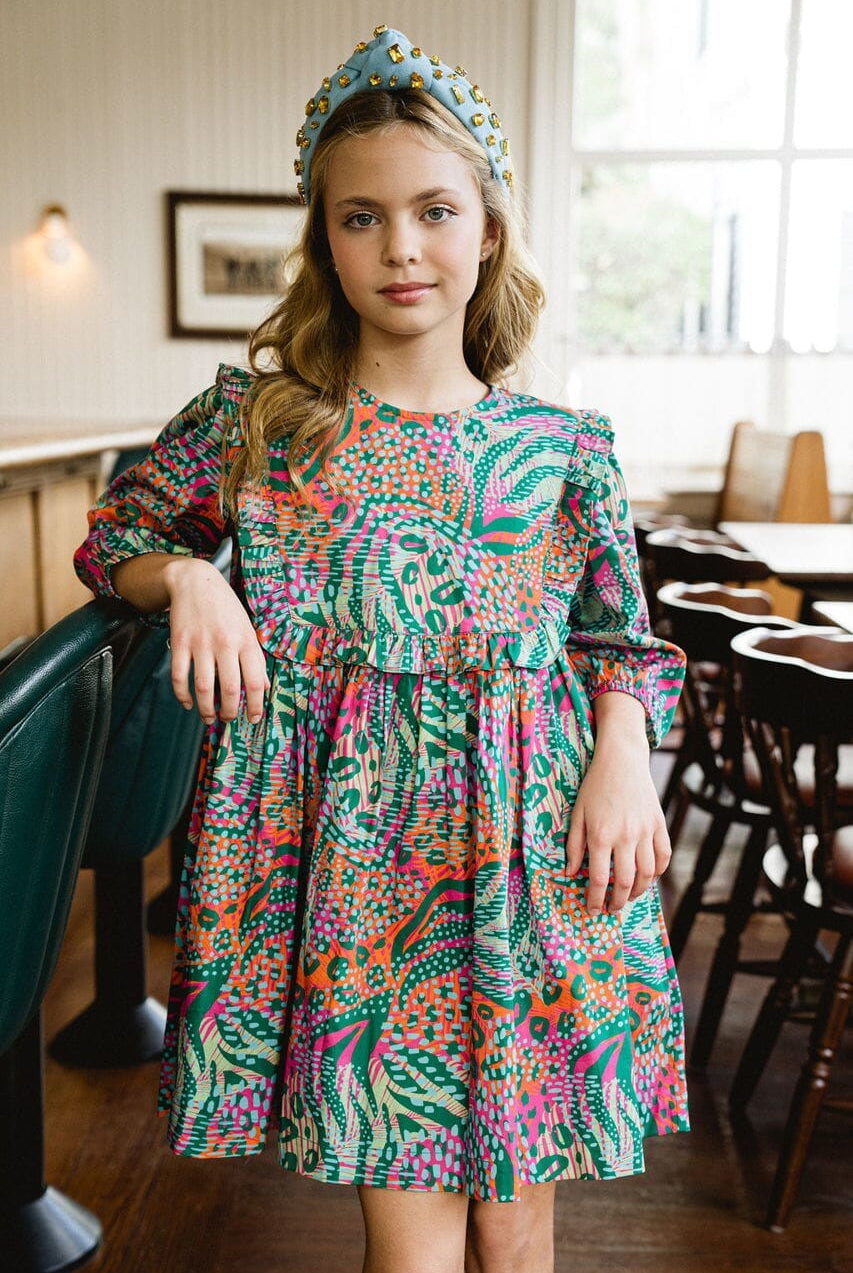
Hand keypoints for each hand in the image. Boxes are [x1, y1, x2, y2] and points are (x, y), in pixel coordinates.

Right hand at [163, 557, 269, 724]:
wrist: (195, 581)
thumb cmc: (225, 607)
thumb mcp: (246, 628)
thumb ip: (255, 657)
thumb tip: (264, 686)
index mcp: (245, 640)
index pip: (255, 680)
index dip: (256, 705)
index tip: (254, 718)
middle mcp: (225, 643)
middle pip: (230, 688)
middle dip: (230, 711)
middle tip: (228, 719)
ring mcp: (200, 643)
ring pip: (203, 687)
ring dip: (206, 709)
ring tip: (208, 717)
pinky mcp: (179, 643)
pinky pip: (179, 676)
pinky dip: (182, 695)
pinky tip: (188, 703)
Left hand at [566, 742, 670, 916]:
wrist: (621, 760)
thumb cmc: (595, 786)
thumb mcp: (577, 814)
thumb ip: (574, 845)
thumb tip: (570, 873)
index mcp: (601, 835)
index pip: (598, 878)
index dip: (594, 899)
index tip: (592, 909)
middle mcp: (625, 836)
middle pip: (624, 882)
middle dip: (617, 902)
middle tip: (611, 909)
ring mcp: (645, 830)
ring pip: (647, 873)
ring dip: (638, 891)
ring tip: (628, 896)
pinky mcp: (659, 824)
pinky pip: (663, 856)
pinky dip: (658, 871)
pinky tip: (648, 877)